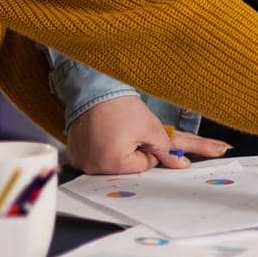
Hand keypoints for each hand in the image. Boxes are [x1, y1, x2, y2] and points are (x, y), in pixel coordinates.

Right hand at [66, 95, 230, 173]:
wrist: (94, 88)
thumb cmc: (122, 107)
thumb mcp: (151, 128)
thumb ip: (168, 150)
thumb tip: (182, 164)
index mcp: (114, 164)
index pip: (145, 164)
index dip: (148, 145)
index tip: (140, 130)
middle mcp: (95, 168)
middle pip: (128, 165)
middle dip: (133, 148)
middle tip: (126, 128)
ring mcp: (82, 162)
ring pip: (113, 161)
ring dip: (117, 148)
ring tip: (113, 128)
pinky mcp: (75, 154)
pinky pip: (96, 157)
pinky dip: (101, 147)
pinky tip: (101, 132)